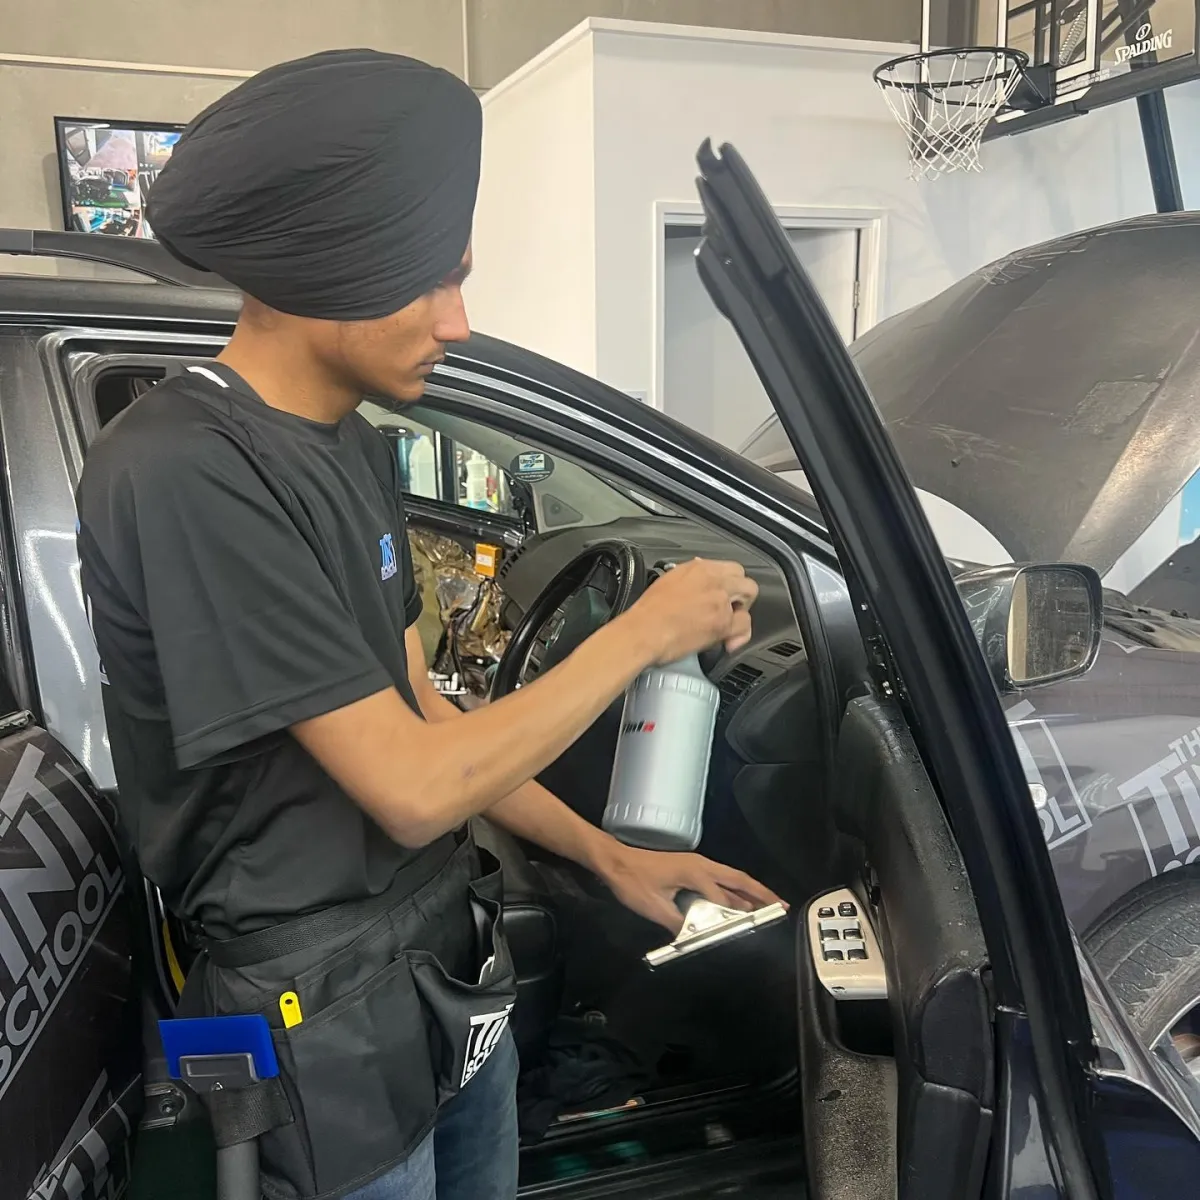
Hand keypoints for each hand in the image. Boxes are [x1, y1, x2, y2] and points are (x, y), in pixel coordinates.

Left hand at [596, 842, 785, 933]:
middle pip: (738, 880)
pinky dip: (735, 888)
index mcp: (695, 872)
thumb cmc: (632, 881)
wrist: (614, 861)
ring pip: (731, 878)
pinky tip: (739, 900)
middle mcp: (700, 864)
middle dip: (761, 893)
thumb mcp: (654, 907)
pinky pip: (720, 878)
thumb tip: (697, 937)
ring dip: (750, 890)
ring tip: (769, 904)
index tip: (757, 927)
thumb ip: (679, 923)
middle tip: (782, 907)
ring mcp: (696, 864)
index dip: (739, 914)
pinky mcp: (690, 868)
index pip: (724, 895)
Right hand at [620, 558, 758, 664]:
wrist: (643, 632)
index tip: (724, 593)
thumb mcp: (667, 581)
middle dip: (741, 595)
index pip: (731, 568)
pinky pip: (745, 625)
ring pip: (749, 599)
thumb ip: (689, 576)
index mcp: (698, 568)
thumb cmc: (647, 613)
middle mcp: (712, 580)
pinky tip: (728, 641)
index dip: (731, 583)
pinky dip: (739, 635)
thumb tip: (699, 573)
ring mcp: (719, 601)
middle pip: (745, 580)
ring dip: (740, 612)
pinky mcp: (722, 623)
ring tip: (728, 625)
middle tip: (730, 609)